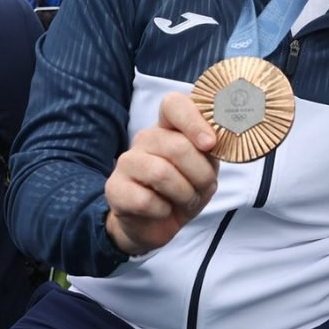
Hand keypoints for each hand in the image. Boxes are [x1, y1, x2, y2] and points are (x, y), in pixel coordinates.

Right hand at [103, 93, 219, 255]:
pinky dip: (163, 211)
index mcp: (169, 128)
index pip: (174, 104)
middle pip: (178, 146)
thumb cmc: (183, 191)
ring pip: (161, 173)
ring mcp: (127, 162)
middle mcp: (146, 139)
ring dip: (184, 194)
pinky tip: (162, 210)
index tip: (209, 144)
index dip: (194, 121)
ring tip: (185, 200)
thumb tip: (214, 141)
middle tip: (202, 188)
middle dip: (200, 175)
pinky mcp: (115, 188)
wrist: (155, 224)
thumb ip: (209, 151)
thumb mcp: (205, 169)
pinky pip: (145, 200)